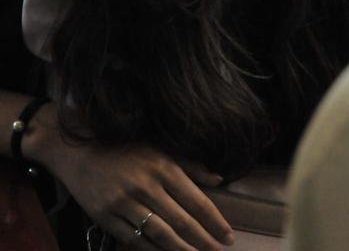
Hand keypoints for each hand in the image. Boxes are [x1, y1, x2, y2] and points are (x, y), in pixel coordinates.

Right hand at [36, 120, 233, 250]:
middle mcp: (145, 185)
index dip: (214, 221)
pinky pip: (133, 240)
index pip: (195, 200)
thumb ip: (190, 165)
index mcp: (162, 166)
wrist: (79, 150)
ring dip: (181, 250)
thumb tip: (218, 178)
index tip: (228, 236)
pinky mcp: (105, 216)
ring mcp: (124, 202)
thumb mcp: (159, 148)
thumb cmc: (125, 148)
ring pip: (159, 235)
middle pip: (181, 221)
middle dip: (203, 241)